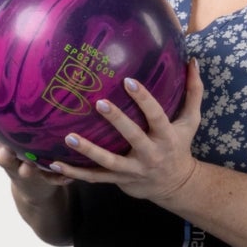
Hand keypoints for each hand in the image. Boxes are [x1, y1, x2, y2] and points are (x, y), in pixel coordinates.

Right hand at [0, 85, 72, 189]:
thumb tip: (20, 55)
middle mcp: (4, 154)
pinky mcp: (40, 181)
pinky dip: (58, 176)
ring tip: (30, 164)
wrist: (34, 187)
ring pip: (22, 170)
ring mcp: (21, 171)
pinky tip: (68, 175)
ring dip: (26, 167)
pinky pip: (50, 179)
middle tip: (1, 143)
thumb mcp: (12, 126)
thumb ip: (12, 100)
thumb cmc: (23, 147)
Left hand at [48, 60, 204, 207]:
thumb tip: (192, 61)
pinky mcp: (119, 181)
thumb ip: (193, 92)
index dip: (144, 99)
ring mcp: (133, 170)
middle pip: (133, 137)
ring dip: (89, 151)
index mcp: (167, 136)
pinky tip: (53, 164)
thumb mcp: (191, 121)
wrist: (175, 185)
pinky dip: (74, 173)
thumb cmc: (180, 146)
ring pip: (109, 162)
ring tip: (68, 138)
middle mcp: (150, 154)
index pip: (157, 115)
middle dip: (117, 121)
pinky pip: (94, 178)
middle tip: (99, 102)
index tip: (129, 81)